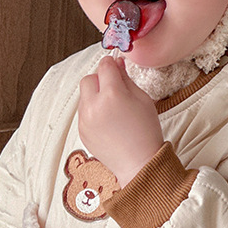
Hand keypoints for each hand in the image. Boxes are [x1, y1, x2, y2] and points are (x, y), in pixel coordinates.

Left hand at [78, 56, 163, 187]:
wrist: (139, 163)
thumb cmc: (146, 132)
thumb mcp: (143, 99)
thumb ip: (126, 79)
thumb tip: (116, 64)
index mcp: (112, 95)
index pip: (104, 66)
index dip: (111, 64)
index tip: (115, 66)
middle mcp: (94, 106)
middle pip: (88, 79)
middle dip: (100, 79)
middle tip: (114, 88)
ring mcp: (85, 120)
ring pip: (83, 96)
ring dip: (95, 95)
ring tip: (112, 108)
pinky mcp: (81, 131)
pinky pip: (83, 112)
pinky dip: (92, 111)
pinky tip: (108, 121)